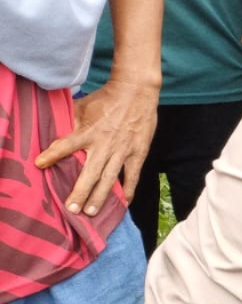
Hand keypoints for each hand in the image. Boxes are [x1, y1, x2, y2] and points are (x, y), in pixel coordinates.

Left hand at [34, 73, 157, 214]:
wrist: (136, 92)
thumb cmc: (106, 98)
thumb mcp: (83, 106)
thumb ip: (70, 121)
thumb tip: (55, 132)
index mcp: (88, 132)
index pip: (65, 145)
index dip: (52, 155)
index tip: (40, 164)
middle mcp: (104, 145)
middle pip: (89, 174)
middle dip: (80, 193)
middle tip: (72, 210)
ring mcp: (122, 150)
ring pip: (109, 179)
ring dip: (100, 197)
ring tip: (92, 212)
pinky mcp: (138, 152)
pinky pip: (133, 175)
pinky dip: (129, 189)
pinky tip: (124, 202)